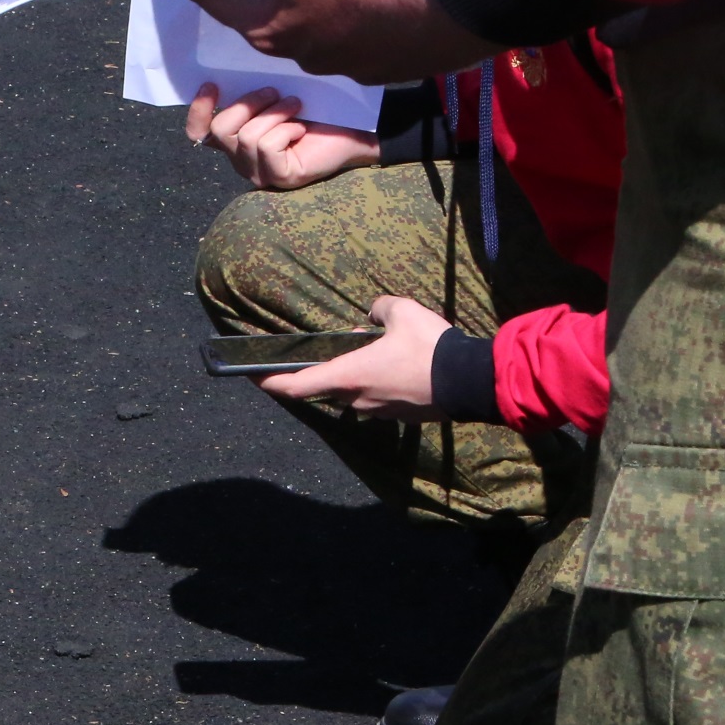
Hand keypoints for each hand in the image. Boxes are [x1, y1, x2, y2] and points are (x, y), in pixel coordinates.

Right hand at [187, 84, 379, 189]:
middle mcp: (241, 159)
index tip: (211, 85)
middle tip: (275, 92)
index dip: (198, 111)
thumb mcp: (278, 97)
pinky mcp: (278, 177)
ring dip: (276, 113)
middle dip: (248, 104)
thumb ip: (254, 94)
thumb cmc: (317, 112)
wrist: (354, 131)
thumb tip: (235, 74)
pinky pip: (268, 146)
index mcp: (237, 139)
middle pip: (221, 129)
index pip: (199, 134)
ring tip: (297, 108)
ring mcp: (259, 172)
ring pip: (247, 136)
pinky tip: (302, 130)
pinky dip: (287, 130)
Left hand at [258, 294, 452, 417]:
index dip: (270, 383)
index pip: (295, 386)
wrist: (470, 383)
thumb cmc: (430, 348)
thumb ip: (380, 308)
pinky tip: (402, 362)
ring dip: (358, 371)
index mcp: (347, 376)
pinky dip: (379, 380)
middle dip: (332, 364)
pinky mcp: (398, 416)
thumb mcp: (403, 312)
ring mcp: (377, 412)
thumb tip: (374, 313)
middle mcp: (355, 400)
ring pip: (354, 390)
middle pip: (328, 385)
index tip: (254, 378)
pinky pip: (377, 396)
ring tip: (382, 346)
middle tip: (352, 340)